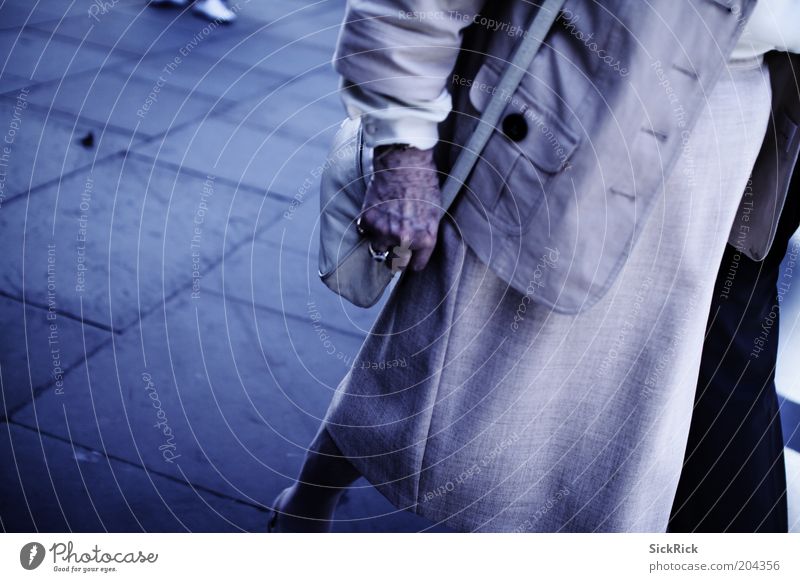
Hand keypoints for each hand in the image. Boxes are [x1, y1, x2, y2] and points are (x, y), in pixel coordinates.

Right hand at [358, 144, 442, 271]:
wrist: (405, 161)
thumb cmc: (424, 182)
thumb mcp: (435, 213)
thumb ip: (425, 233)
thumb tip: (417, 246)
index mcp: (425, 240)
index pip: (416, 266)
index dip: (413, 260)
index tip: (411, 256)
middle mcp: (404, 240)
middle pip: (396, 265)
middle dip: (396, 258)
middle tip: (395, 249)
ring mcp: (384, 231)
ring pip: (378, 250)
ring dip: (380, 242)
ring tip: (384, 230)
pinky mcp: (368, 219)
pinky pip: (365, 231)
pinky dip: (368, 225)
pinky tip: (376, 213)